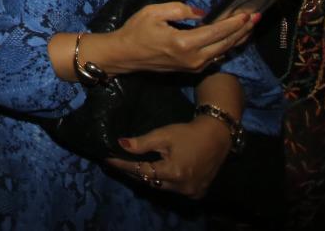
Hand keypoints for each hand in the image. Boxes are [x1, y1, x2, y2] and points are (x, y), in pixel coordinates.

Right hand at [98, 4, 257, 74]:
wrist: (125, 55)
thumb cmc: (136, 31)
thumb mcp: (153, 12)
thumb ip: (180, 9)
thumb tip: (202, 13)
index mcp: (184, 43)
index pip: (217, 31)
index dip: (234, 22)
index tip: (247, 13)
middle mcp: (194, 58)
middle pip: (226, 43)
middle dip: (243, 30)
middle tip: (256, 17)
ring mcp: (195, 66)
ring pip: (223, 51)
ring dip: (237, 39)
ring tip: (249, 26)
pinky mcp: (193, 68)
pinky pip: (216, 56)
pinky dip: (227, 45)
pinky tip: (233, 38)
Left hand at [104, 118, 232, 198]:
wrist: (217, 137)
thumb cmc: (188, 133)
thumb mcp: (163, 135)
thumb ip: (142, 143)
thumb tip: (120, 144)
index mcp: (174, 172)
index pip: (141, 171)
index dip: (123, 165)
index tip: (108, 159)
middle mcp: (182, 187)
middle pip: (151, 181)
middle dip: (134, 172)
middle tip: (118, 162)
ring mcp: (191, 192)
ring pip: (161, 187)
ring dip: (148, 178)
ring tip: (132, 167)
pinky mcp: (197, 192)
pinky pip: (173, 189)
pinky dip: (163, 182)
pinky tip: (153, 174)